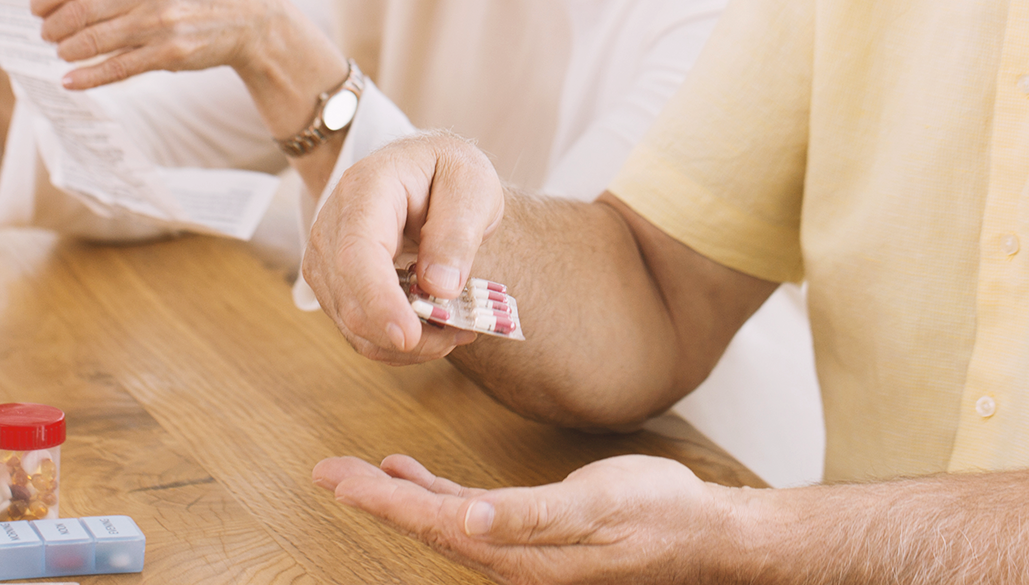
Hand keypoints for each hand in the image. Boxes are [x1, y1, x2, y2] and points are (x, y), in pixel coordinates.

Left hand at [30, 0, 300, 89]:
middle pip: (77, 12)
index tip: (35, 8)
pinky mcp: (168, 53)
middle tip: (46, 35)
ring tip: (60, 53)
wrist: (251, 13)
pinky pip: (115, 69)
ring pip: (91, 41)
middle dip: (53, 27)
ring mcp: (157, 21)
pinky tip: (70, 80)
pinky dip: (86, 77)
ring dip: (67, 50)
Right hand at [303, 133, 504, 364]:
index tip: (409, 335)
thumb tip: (439, 287)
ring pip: (351, 322)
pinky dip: (393, 342)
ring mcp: (325, 255)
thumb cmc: (447, 172)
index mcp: (365, 188)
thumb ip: (456, 234)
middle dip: (404, 333)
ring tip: (454, 332)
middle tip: (460, 334)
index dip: (379, 300)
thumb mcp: (470, 186)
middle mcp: (332, 223)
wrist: (424, 169)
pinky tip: (430, 331)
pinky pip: (355, 327)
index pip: (357, 253)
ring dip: (403, 344)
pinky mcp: (332, 281)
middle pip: (350, 298)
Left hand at [314, 453, 737, 583]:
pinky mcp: (534, 530)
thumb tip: (470, 520)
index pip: (434, 525)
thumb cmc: (657, 515)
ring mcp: (520, 546)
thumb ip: (531, 516)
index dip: (383, 501)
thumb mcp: (597, 506)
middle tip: (326, 472)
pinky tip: (414, 475)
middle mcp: (511, 557)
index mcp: (519, 555)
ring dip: (398, 495)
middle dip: (374, 498)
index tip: (338, 479)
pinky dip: (434, 492)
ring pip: (441, 519)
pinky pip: (468, 514)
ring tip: (356, 473)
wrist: (702, 532)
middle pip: (426, 525)